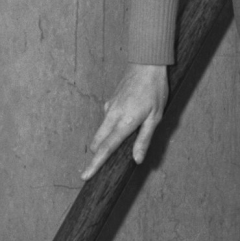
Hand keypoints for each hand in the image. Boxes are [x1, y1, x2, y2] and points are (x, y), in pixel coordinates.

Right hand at [82, 63, 169, 179]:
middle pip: (98, 142)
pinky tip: (125, 124)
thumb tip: (136, 159)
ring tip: (118, 145)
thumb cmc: (154, 90)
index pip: (106, 148)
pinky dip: (110, 128)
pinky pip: (107, 121)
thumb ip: (144, 139)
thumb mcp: (155, 117)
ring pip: (101, 131)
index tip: (85, 176)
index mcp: (124, 122)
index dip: (95, 164)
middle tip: (97, 169)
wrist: (146, 64)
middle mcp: (112, 116)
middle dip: (96, 156)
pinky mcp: (110, 102)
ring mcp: (109, 108)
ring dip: (104, 141)